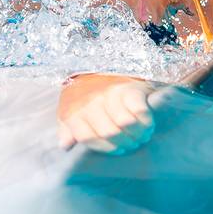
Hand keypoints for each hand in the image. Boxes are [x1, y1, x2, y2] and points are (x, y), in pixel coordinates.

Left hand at [57, 73, 174, 154]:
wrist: (107, 65)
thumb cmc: (87, 93)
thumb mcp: (70, 109)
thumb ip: (68, 130)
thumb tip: (65, 146)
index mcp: (76, 110)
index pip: (87, 137)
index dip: (105, 147)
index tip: (117, 149)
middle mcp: (92, 102)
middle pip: (110, 132)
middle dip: (125, 143)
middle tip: (133, 143)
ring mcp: (111, 94)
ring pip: (125, 123)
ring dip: (138, 134)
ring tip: (142, 136)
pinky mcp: (130, 89)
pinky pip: (139, 110)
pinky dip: (145, 121)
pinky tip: (147, 123)